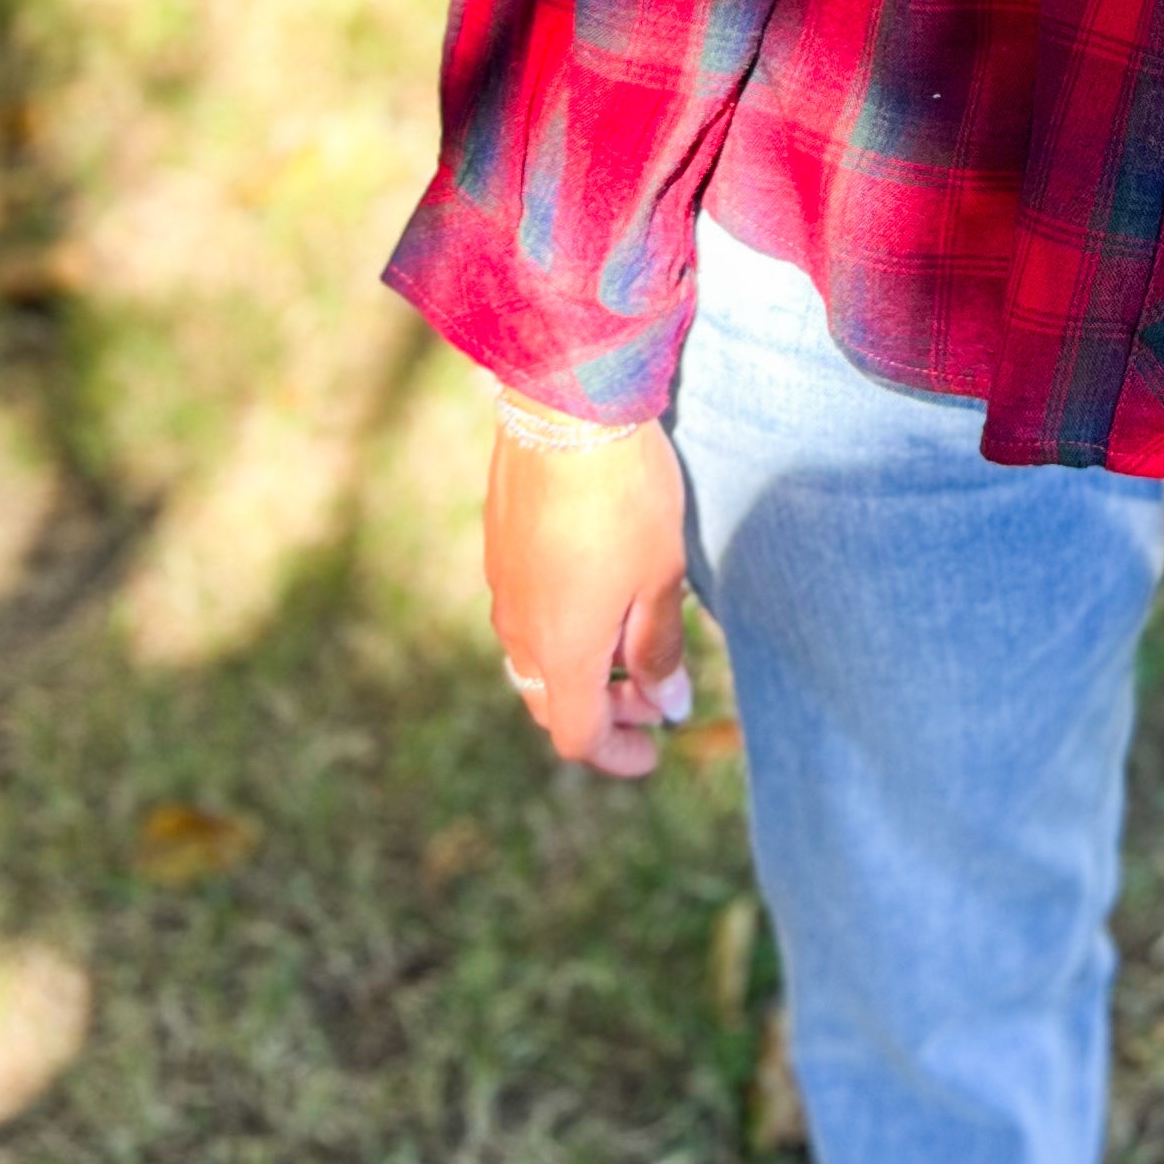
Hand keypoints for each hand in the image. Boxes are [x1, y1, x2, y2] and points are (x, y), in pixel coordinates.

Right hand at [484, 415, 692, 778]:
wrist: (564, 409)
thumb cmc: (624, 498)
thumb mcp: (661, 577)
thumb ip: (658, 648)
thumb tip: (664, 703)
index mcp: (560, 651)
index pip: (577, 735)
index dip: (617, 754)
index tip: (653, 751)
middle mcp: (519, 628)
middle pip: (550, 701)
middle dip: (603, 709)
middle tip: (652, 692)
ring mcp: (502, 585)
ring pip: (533, 656)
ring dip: (581, 664)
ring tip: (632, 637)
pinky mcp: (499, 544)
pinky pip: (524, 609)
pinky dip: (562, 624)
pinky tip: (600, 587)